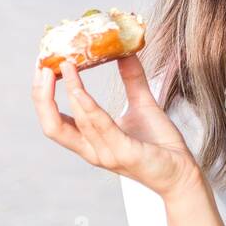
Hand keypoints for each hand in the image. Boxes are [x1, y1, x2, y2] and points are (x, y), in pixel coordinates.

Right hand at [32, 54, 201, 198]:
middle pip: (51, 125)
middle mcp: (92, 150)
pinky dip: (87, 107)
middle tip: (41, 66)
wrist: (184, 173)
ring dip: (68, 91)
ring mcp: (106, 154)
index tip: (42, 67)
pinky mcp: (124, 154)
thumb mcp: (143, 106)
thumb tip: (125, 52)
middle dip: (41, 95)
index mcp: (90, 141)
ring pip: (75, 122)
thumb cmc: (161, 145)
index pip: (55, 120)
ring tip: (65, 65)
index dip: (43, 95)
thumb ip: (133, 80)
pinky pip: (100, 127)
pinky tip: (80, 90)